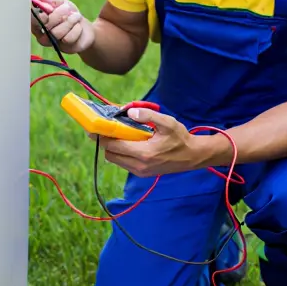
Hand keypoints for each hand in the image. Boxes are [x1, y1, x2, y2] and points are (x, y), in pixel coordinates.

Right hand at [31, 0, 94, 53]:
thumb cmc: (69, 15)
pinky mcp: (65, 48)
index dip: (39, 15)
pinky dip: (76, 29)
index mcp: (38, 23)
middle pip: (45, 26)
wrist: (85, 28)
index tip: (49, 8)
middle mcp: (43, 35)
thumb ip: (52, 0)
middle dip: (58, 14)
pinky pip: (68, 38)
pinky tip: (78, 26)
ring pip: (57, 33)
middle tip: (67, 7)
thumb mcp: (62, 3)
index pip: (32, 21)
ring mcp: (53, 43)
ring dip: (69, 21)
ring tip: (76, 16)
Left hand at [97, 108, 220, 176]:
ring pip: (115, 160)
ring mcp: (140, 171)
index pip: (113, 146)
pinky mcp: (142, 173)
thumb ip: (148, 115)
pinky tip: (127, 142)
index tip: (94, 128)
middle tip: (105, 129)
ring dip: (113, 148)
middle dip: (105, 142)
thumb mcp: (167, 122)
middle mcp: (139, 165)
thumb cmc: (180, 138)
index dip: (101, 137)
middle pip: (110, 154)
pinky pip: (123, 163)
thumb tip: (129, 112)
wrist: (193, 156)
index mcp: (144, 153)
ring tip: (116, 134)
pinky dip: (120, 153)